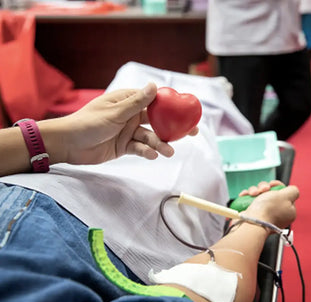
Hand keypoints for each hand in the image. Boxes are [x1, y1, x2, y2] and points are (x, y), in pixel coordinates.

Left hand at [54, 83, 197, 164]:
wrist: (67, 145)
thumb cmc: (87, 123)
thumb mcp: (115, 113)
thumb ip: (137, 102)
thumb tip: (154, 85)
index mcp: (128, 101)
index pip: (155, 100)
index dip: (172, 105)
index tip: (187, 110)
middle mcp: (130, 115)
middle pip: (157, 120)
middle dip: (173, 128)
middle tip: (191, 133)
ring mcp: (128, 131)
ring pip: (150, 137)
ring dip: (160, 144)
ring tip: (168, 152)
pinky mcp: (124, 146)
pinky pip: (140, 148)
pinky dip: (146, 152)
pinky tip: (150, 155)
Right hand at [242, 181, 298, 228]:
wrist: (252, 222)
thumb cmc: (269, 209)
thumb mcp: (286, 196)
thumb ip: (293, 191)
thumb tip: (292, 190)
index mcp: (288, 211)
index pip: (285, 194)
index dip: (278, 186)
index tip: (272, 184)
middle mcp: (277, 214)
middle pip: (271, 193)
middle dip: (264, 188)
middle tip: (262, 190)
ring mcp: (264, 215)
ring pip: (259, 195)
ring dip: (254, 190)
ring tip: (253, 194)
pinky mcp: (253, 215)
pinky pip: (250, 201)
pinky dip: (247, 197)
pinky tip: (244, 195)